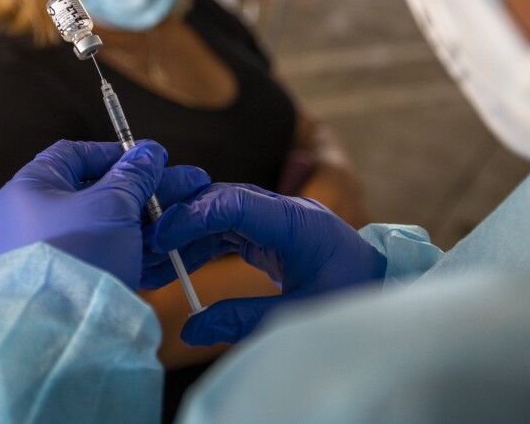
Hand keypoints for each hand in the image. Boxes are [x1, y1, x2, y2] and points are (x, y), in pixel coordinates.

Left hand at [0, 140, 209, 288]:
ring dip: (142, 216)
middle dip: (141, 187)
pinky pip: (101, 251)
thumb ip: (133, 176)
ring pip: (103, 223)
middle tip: (182, 185)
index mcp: (31, 188)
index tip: (149, 159)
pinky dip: (130, 244)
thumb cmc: (77, 256)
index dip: (114, 153)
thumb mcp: (112, 206)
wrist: (60, 328)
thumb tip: (149, 151)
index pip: (73, 154)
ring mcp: (50, 248)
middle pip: (94, 189)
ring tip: (182, 216)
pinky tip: (164, 245)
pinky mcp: (66, 275)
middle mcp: (33, 216)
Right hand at [143, 183, 385, 345]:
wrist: (385, 294)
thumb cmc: (351, 302)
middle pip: (221, 200)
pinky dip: (203, 243)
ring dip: (187, 234)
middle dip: (180, 220)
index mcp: (298, 221)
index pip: (234, 202)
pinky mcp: (275, 234)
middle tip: (144, 246)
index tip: (160, 238)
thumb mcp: (297, 316)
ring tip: (154, 261)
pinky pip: (231, 229)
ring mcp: (279, 219)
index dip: (193, 216)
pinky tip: (179, 263)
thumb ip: (242, 319)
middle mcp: (286, 211)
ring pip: (221, 214)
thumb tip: (192, 329)